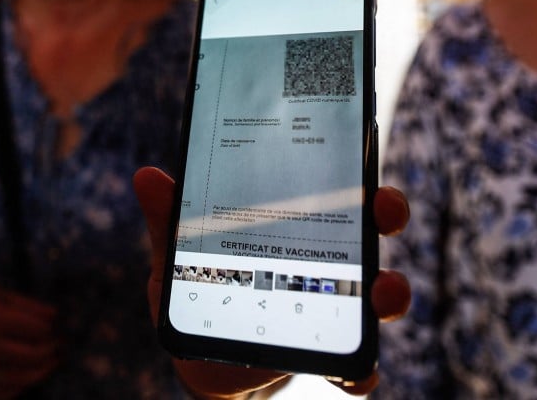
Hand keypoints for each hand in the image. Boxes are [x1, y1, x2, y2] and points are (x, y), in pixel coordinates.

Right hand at [0, 285, 62, 398]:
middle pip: (35, 354)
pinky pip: (8, 392)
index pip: (37, 329)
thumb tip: (55, 315)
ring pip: (25, 377)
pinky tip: (29, 373)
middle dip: (52, 348)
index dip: (51, 328)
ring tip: (52, 360)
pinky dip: (24, 384)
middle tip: (59, 344)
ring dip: (44, 369)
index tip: (56, 327)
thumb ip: (26, 304)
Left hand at [133, 166, 410, 398]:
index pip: (333, 192)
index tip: (363, 166)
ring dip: (390, 291)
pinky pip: (357, 364)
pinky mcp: (329, 358)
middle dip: (385, 213)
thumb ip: (170, 222)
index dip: (355, 174)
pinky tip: (360, 369)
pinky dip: (363, 368)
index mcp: (294, 226)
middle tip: (383, 210)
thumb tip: (146, 176)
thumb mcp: (181, 257)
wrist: (206, 360)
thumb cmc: (201, 294)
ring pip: (378, 294)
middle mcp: (324, 261)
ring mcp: (333, 309)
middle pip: (368, 230)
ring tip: (383, 292)